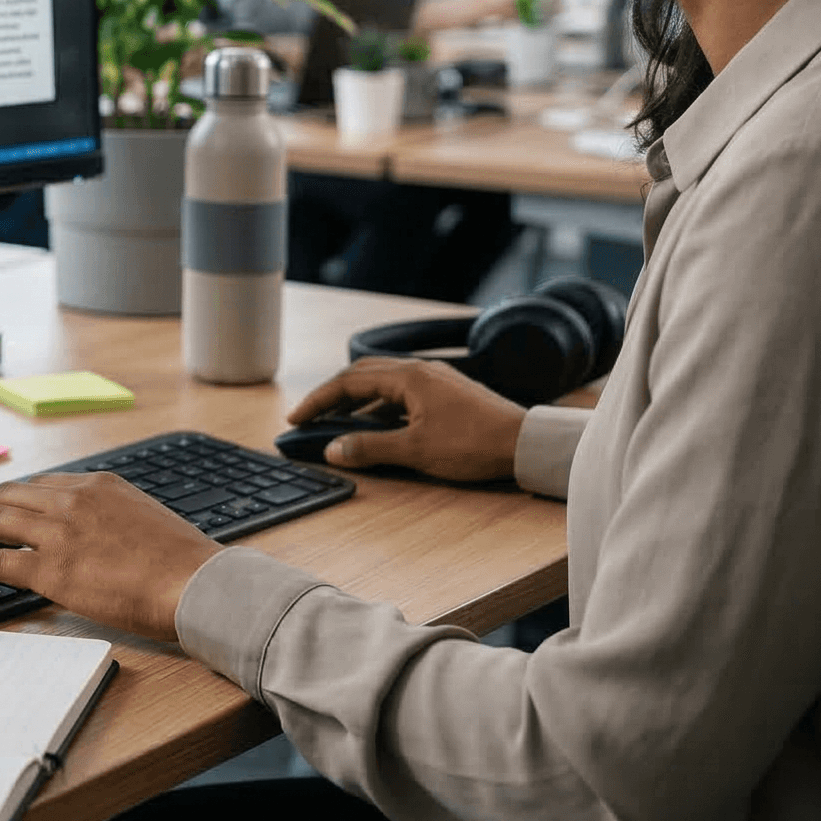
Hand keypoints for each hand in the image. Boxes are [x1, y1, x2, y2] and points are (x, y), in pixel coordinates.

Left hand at [0, 474, 219, 642]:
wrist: (197, 583)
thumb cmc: (183, 563)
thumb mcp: (143, 518)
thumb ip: (111, 517)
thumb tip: (95, 538)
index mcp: (97, 485)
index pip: (39, 486)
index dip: (12, 502)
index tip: (0, 516)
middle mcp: (72, 499)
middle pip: (6, 497)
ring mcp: (59, 532)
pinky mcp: (52, 569)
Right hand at [288, 357, 527, 480]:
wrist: (525, 443)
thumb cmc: (474, 444)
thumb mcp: (415, 450)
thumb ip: (370, 448)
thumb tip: (334, 448)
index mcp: (407, 377)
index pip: (348, 381)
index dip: (318, 400)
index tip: (296, 418)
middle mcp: (419, 371)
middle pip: (362, 375)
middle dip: (332, 396)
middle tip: (311, 417)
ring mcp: (435, 380)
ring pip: (383, 384)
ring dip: (357, 402)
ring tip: (338, 424)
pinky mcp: (447, 393)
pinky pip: (402, 393)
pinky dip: (380, 407)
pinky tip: (378, 427)